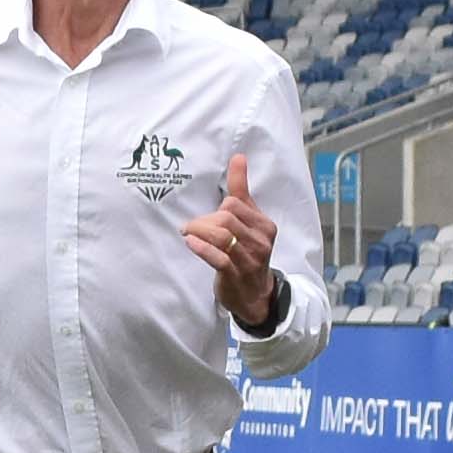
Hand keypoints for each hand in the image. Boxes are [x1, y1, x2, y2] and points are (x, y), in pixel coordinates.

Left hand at [182, 149, 280, 331]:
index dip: (215, 208)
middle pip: (226, 217)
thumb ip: (241, 191)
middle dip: (204, 221)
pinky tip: (190, 243)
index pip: (235, 203)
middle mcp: (260, 241)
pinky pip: (217, 257)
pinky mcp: (235, 275)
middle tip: (191, 228)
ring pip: (221, 235)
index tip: (205, 218)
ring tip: (188, 233)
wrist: (256, 295)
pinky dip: (201, 248)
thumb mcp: (249, 221)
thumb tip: (238, 157)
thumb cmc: (248, 252)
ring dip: (198, 231)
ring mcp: (249, 259)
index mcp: (264, 225)